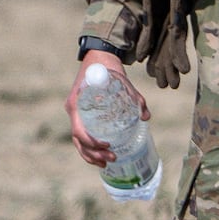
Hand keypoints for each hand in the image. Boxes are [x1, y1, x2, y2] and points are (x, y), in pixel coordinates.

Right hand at [64, 52, 128, 166]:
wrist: (98, 56)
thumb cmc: (107, 67)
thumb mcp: (121, 80)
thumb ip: (134, 97)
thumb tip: (145, 116)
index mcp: (77, 103)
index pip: (78, 130)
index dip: (91, 142)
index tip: (107, 145)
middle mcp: (73, 110)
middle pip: (78, 140)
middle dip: (93, 153)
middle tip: (112, 158)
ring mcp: (76, 113)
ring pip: (78, 141)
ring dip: (91, 155)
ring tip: (107, 163)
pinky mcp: (82, 114)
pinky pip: (82, 135)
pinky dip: (89, 148)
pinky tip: (101, 156)